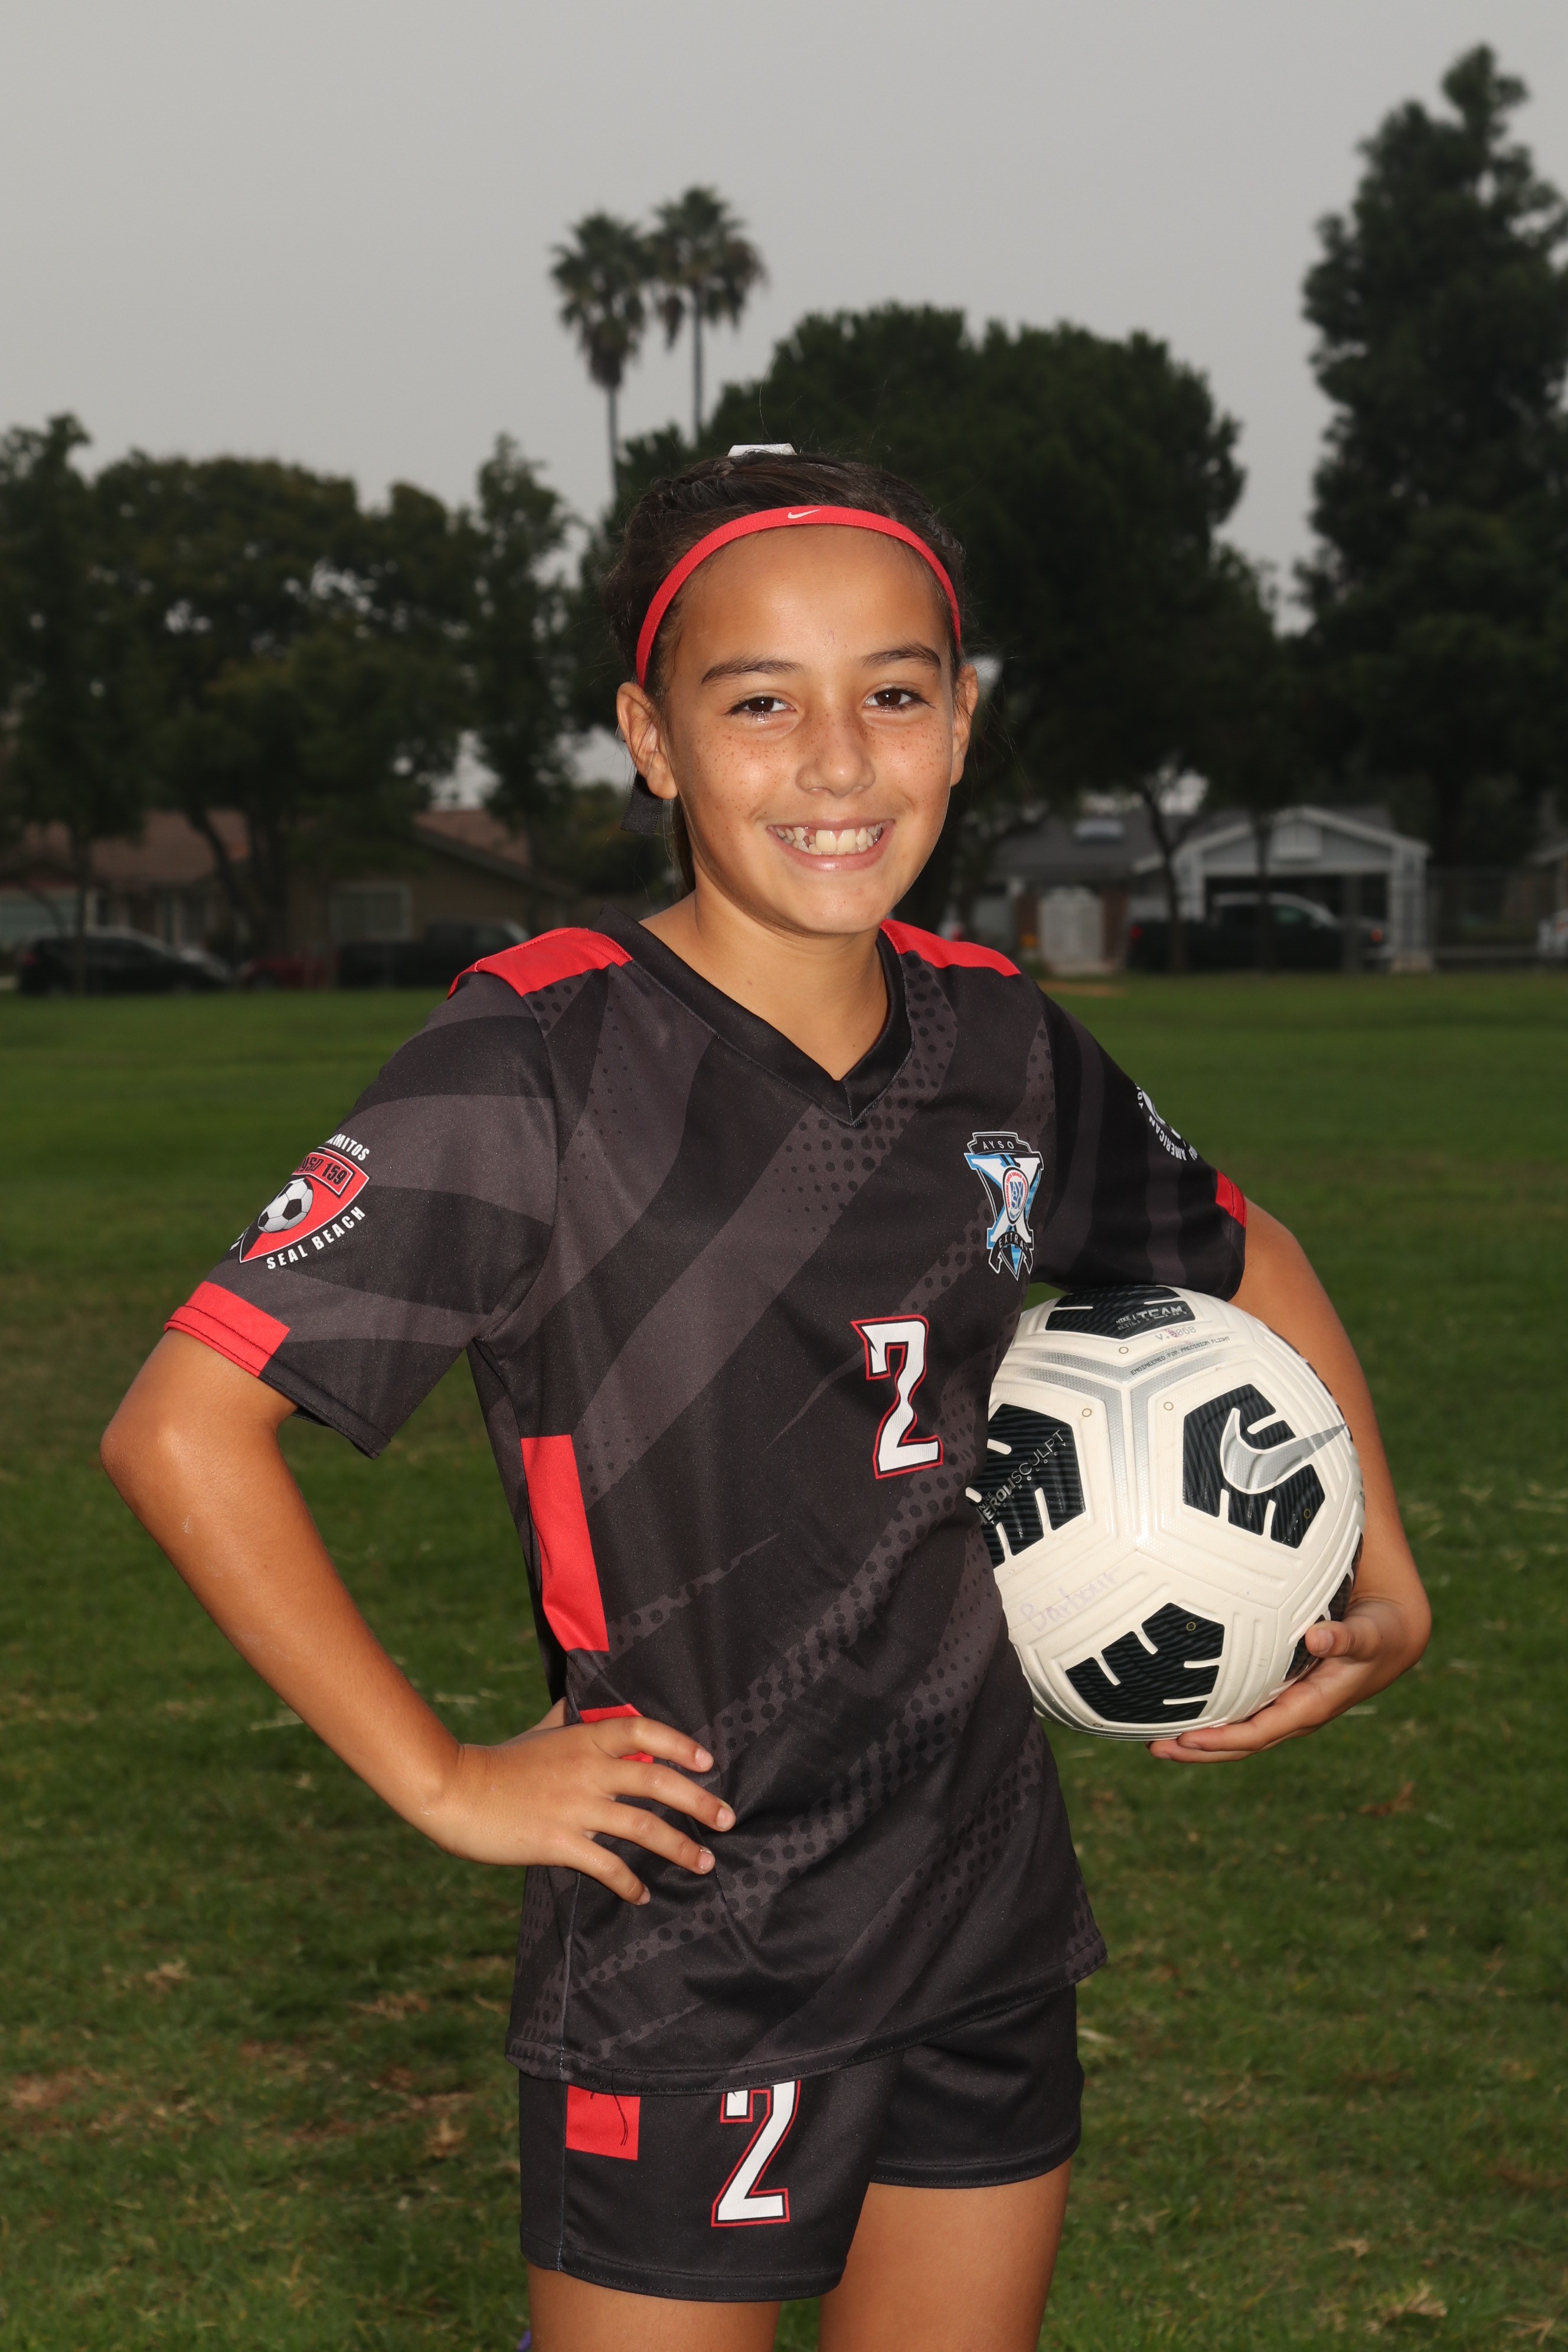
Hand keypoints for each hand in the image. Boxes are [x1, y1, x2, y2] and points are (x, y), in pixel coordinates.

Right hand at [424, 1709, 732, 1900]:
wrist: (456, 1790)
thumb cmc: (500, 1760)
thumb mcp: (540, 1729)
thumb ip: (569, 1716)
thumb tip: (584, 1698)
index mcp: (584, 1738)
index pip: (642, 1730)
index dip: (679, 1743)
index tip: (708, 1760)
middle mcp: (587, 1770)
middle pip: (656, 1780)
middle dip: (698, 1801)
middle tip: (727, 1818)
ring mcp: (575, 1807)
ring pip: (642, 1827)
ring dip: (679, 1847)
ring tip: (704, 1863)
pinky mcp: (559, 1842)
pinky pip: (607, 1866)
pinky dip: (630, 1884)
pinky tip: (642, 1896)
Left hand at [1147, 1589, 1426, 1764]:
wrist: (1392, 1637)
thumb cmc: (1379, 1632)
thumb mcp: (1368, 1633)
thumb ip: (1346, 1636)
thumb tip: (1317, 1637)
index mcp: (1313, 1705)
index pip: (1261, 1731)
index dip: (1226, 1738)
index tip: (1189, 1739)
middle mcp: (1297, 1713)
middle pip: (1243, 1742)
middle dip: (1201, 1750)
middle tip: (1155, 1747)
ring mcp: (1288, 1708)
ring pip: (1240, 1734)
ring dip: (1200, 1742)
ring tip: (1155, 1743)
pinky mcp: (1282, 1696)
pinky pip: (1244, 1716)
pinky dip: (1214, 1722)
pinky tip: (1182, 1716)